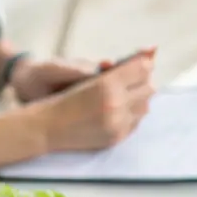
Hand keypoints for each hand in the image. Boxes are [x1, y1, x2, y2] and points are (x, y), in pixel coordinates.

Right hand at [23, 51, 155, 151]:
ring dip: (139, 99)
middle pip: (149, 88)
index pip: (142, 69)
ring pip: (146, 106)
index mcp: (107, 84)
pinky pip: (137, 122)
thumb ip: (117, 69)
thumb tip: (147, 59)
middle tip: (134, 79)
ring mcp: (117, 124)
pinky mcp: (116, 137)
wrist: (47, 127)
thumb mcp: (88, 76)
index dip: (143, 64)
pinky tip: (120, 110)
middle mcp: (115, 104)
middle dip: (142, 82)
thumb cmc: (63, 97)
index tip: (142, 62)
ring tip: (127, 95)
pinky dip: (132, 114)